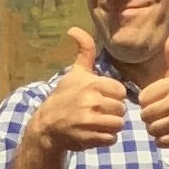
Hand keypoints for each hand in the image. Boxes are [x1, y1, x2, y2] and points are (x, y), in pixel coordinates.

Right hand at [37, 27, 131, 151]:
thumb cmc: (64, 97)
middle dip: (113, 112)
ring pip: (119, 124)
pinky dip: (106, 138)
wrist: (46, 125)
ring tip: (98, 123)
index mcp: (92, 84)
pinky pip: (112, 139)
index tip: (102, 98)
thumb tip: (74, 29)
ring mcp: (90, 121)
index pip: (120, 92)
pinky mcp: (89, 138)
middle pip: (121, 109)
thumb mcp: (75, 73)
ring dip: (111, 126)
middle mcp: (92, 102)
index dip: (113, 96)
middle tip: (99, 112)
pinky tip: (94, 133)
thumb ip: (84, 51)